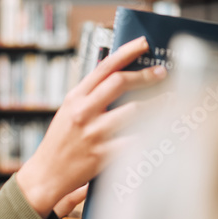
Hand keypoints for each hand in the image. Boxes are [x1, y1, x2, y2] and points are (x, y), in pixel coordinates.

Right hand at [16, 36, 166, 217]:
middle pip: (119, 83)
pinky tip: (164, 129)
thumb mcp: (69, 111)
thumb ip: (90, 95)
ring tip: (171, 100)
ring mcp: (93, 133)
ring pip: (133, 111)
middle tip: (162, 73)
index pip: (103, 67)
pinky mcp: (102, 155)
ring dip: (156, 104)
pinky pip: (133, 141)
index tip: (144, 43)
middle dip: (145, 76)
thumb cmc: (61, 142)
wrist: (46, 175)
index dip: (126, 52)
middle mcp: (83, 112)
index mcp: (75, 98)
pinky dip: (151, 134)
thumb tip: (120, 77)